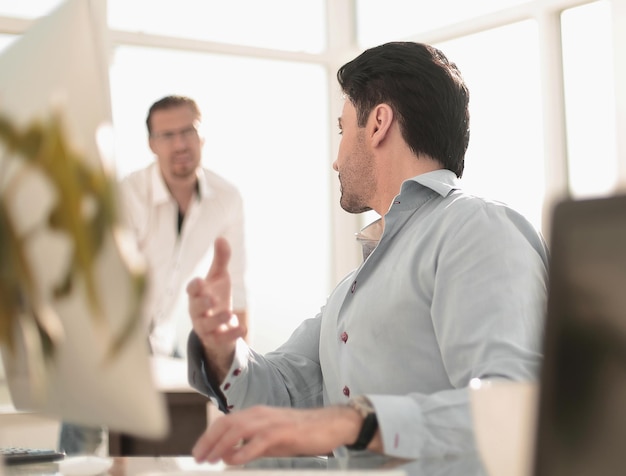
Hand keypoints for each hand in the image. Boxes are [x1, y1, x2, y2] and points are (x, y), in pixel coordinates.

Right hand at [187, 237, 245, 378]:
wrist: (220, 325)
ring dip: (217, 320)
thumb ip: (221, 259)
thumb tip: (221, 238)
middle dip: (202, 304)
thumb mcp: (220, 278)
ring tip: (229, 313)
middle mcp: (198, 312)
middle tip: (211, 299)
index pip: (192, 290)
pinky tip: (243, 329)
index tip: (200, 281)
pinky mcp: (216, 340)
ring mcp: (206, 327)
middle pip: (195, 309)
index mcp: (198, 295)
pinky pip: (220, 340)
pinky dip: (231, 335)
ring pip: (206, 326)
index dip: (194, 287)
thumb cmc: (216, 297)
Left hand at [192, 405, 362, 464]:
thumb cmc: (301, 432)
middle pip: (226, 423)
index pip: (225, 421)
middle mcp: (259, 414)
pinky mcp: (281, 431)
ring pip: (237, 429)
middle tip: (199, 457)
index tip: (199, 451)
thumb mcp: (271, 439)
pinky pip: (256, 441)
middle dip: (208, 440)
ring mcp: (270, 421)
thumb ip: (251, 444)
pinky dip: (241, 452)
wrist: (328, 424)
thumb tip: (231, 455)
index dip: (209, 435)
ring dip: (220, 445)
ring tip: (211, 459)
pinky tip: (233, 461)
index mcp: (256, 414)